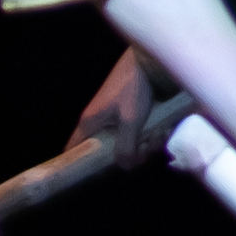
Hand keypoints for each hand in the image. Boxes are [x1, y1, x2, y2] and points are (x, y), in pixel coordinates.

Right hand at [71, 43, 169, 174]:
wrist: (149, 61)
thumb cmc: (135, 87)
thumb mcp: (131, 121)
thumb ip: (125, 147)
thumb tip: (124, 167)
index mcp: (90, 122)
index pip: (73, 149)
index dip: (80, 164)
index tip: (98, 174)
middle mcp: (99, 122)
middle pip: (107, 152)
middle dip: (129, 155)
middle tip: (146, 149)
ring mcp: (114, 118)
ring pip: (125, 144)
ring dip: (144, 144)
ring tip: (159, 135)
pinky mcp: (129, 114)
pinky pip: (135, 134)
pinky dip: (149, 134)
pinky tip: (162, 129)